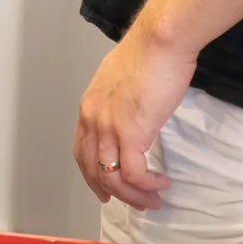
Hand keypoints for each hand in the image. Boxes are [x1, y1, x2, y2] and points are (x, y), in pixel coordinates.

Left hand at [74, 23, 195, 210]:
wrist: (160, 41)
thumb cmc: (149, 52)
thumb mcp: (121, 78)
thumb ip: (119, 99)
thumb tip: (131, 110)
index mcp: (89, 106)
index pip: (81, 151)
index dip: (92, 175)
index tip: (105, 189)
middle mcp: (93, 120)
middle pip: (94, 171)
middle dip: (113, 193)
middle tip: (134, 202)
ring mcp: (109, 128)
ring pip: (113, 179)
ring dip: (135, 195)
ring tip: (154, 200)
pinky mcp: (131, 134)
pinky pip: (134, 175)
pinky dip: (147, 185)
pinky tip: (161, 184)